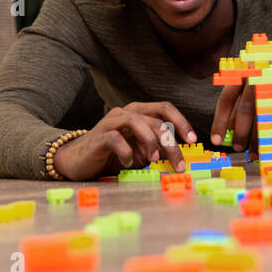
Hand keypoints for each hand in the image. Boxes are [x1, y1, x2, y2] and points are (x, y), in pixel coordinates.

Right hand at [52, 102, 195, 180]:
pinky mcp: (99, 136)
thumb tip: (178, 159)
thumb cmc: (112, 156)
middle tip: (178, 163)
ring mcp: (111, 122)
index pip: (165, 108)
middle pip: (155, 119)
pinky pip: (115, 139)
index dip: (181, 122)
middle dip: (170, 142)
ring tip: (153, 160)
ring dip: (149, 142)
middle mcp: (126, 112)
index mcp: (139, 113)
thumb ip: (156, 151)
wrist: (78, 162)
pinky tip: (128, 163)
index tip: (192, 140)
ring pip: (137, 122)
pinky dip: (126, 152)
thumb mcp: (140, 153)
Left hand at [210, 43, 271, 153]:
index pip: (226, 100)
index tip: (216, 141)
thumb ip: (238, 104)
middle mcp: (256, 75)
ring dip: (258, 137)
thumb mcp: (248, 84)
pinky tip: (270, 144)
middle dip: (241, 132)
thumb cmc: (265, 76)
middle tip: (237, 148)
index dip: (220, 122)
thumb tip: (227, 131)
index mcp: (240, 73)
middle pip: (246, 109)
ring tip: (252, 153)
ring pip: (265, 114)